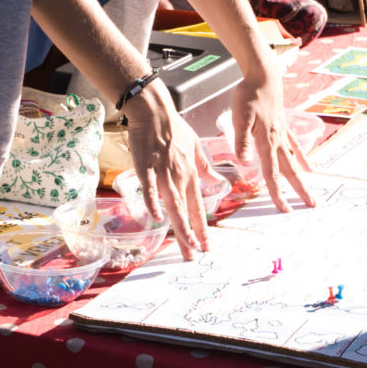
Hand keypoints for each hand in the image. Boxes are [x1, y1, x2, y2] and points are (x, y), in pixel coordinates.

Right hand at [122, 80, 208, 258]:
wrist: (155, 111)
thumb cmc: (174, 128)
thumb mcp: (196, 147)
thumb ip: (207, 168)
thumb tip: (220, 183)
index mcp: (191, 173)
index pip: (198, 206)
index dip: (202, 227)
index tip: (206, 246)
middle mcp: (179, 176)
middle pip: (186, 211)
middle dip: (191, 235)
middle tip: (195, 255)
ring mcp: (163, 173)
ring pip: (172, 204)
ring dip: (179, 227)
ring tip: (185, 246)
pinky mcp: (146, 168)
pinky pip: (150, 188)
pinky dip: (153, 202)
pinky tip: (156, 217)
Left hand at [229, 54, 316, 213]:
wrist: (263, 76)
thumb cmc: (249, 95)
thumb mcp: (240, 117)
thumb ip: (242, 140)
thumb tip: (245, 162)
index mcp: (266, 142)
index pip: (271, 173)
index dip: (277, 192)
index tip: (284, 208)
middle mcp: (277, 141)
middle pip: (289, 171)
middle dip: (299, 190)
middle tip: (311, 206)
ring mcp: (283, 134)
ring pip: (294, 161)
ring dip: (302, 178)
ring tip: (311, 192)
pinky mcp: (284, 126)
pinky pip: (295, 145)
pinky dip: (302, 158)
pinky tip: (309, 167)